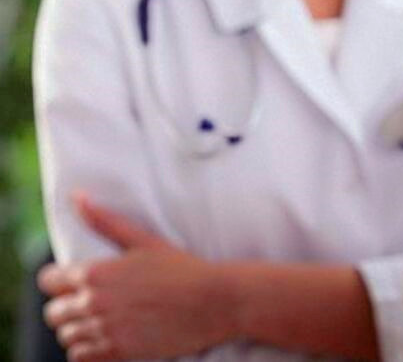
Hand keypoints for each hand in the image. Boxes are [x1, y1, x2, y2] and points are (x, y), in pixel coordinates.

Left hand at [38, 194, 235, 361]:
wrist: (215, 301)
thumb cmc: (183, 268)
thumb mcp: (144, 240)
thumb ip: (105, 221)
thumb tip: (77, 196)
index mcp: (96, 272)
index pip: (48, 281)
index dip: (59, 281)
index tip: (74, 283)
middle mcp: (95, 302)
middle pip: (53, 313)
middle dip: (68, 306)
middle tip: (93, 303)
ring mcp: (106, 330)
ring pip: (66, 336)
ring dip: (79, 329)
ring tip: (102, 320)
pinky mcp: (119, 352)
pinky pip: (81, 357)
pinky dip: (89, 350)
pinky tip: (107, 337)